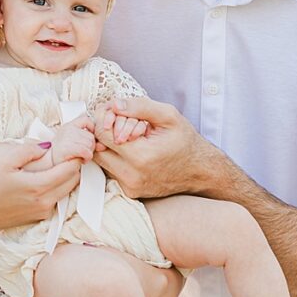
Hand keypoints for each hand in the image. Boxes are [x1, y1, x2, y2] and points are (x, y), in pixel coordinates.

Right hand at [0, 142, 81, 235]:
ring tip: (60, 162)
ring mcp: (44, 210)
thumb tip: (47, 146)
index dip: (75, 157)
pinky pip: (58, 198)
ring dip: (69, 177)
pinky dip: (60, 187)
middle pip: (73, 180)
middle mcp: (45, 201)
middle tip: (70, 152)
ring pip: (68, 190)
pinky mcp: (42, 216)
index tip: (75, 147)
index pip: (69, 170)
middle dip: (74, 166)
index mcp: (38, 186)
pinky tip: (49, 177)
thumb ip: (27, 151)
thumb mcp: (4, 163)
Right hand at [51, 114, 95, 163]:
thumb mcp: (72, 142)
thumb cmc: (59, 154)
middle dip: (91, 147)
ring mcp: (67, 137)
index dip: (92, 128)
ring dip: (89, 153)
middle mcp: (68, 129)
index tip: (90, 138)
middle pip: (91, 136)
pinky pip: (86, 151)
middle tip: (84, 153)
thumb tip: (102, 145)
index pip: (86, 120)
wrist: (46, 163)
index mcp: (68, 126)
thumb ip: (86, 140)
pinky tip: (82, 160)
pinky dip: (87, 157)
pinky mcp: (68, 148)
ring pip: (90, 144)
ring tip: (81, 157)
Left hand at [93, 97, 228, 198]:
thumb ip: (139, 106)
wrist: (200, 171)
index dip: (105, 118)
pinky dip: (115, 158)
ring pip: (101, 160)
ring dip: (108, 146)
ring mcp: (130, 186)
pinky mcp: (130, 192)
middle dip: (104, 132)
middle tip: (120, 124)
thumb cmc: (185, 141)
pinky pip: (111, 170)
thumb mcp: (168, 115)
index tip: (116, 113)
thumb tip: (114, 104)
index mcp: (141, 156)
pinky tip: (131, 150)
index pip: (101, 134)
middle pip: (96, 148)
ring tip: (127, 137)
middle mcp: (132, 176)